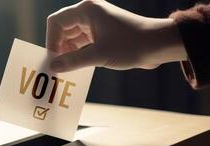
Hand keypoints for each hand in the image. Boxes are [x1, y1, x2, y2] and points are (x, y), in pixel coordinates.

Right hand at [46, 0, 186, 71]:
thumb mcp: (98, 55)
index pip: (57, 22)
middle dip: (59, 48)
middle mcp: (89, 14)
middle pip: (63, 30)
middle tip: (58, 68)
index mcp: (86, 10)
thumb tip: (53, 67)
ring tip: (67, 70)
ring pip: (73, 38)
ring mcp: (97, 24)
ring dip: (69, 53)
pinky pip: (84, 43)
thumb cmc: (131, 45)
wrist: (159, 45)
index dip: (51, 41)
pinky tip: (78, 67)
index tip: (54, 60)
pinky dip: (79, 54)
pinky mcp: (103, 34)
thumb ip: (73, 61)